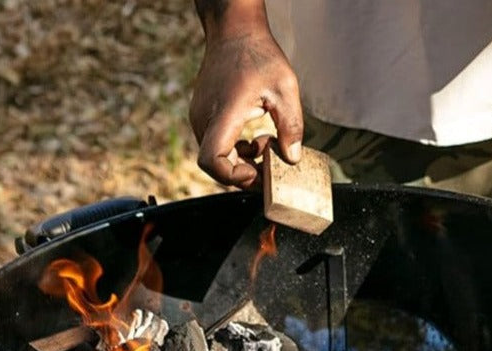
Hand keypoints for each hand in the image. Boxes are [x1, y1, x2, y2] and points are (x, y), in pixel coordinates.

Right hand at [190, 10, 302, 188]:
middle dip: (244, 172)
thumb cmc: (257, 56)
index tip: (254, 171)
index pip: (211, 161)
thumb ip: (291, 126)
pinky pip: (216, 145)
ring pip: (216, 157)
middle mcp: (204, 119)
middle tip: (269, 167)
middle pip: (215, 165)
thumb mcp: (285, 88)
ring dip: (241, 161)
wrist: (234, 32)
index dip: (232, 176)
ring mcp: (200, 118)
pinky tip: (254, 139)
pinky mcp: (202, 117)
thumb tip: (292, 158)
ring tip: (265, 144)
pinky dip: (235, 150)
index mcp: (222, 114)